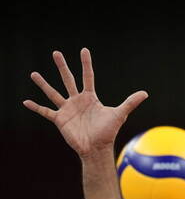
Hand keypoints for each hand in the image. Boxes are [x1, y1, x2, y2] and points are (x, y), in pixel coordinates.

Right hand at [23, 48, 147, 156]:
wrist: (97, 148)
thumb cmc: (108, 132)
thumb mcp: (119, 114)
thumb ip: (130, 103)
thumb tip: (145, 93)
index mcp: (90, 98)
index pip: (87, 76)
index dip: (86, 64)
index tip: (83, 50)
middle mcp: (77, 101)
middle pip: (68, 79)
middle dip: (62, 66)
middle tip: (56, 52)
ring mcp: (67, 109)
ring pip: (53, 93)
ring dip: (43, 84)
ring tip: (33, 74)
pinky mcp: (59, 120)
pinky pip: (45, 112)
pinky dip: (36, 107)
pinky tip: (26, 101)